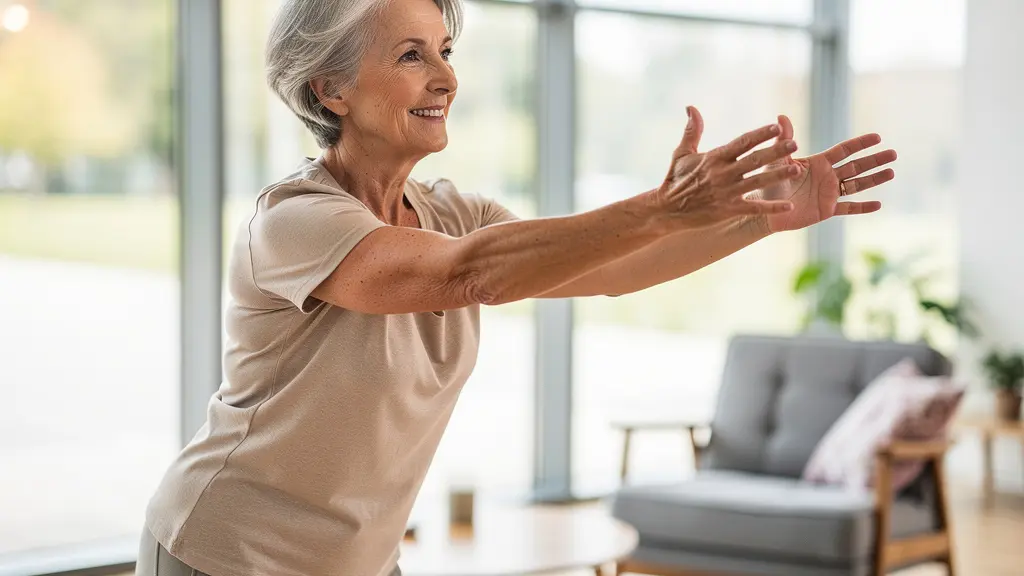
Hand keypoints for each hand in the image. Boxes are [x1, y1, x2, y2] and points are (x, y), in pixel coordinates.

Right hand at [652, 106, 800, 230]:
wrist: (666, 210)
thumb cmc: (674, 180)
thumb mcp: (682, 154)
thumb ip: (692, 131)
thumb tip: (691, 107)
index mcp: (714, 158)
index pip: (741, 142)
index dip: (760, 134)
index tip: (776, 127)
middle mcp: (723, 174)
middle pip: (754, 160)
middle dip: (775, 151)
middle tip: (794, 144)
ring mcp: (726, 193)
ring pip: (757, 182)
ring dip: (778, 175)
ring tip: (797, 170)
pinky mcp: (728, 210)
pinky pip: (753, 208)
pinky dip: (771, 208)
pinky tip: (789, 207)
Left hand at [755, 114, 896, 232]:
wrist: (765, 208)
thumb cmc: (769, 183)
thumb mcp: (777, 160)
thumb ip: (784, 141)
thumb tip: (781, 116)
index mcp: (818, 163)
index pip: (844, 151)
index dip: (860, 144)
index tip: (878, 137)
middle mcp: (827, 176)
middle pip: (856, 166)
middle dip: (874, 160)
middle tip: (894, 153)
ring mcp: (829, 193)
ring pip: (857, 185)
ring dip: (874, 179)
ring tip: (892, 172)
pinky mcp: (827, 209)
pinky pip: (848, 208)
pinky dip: (862, 207)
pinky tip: (878, 204)